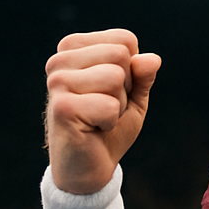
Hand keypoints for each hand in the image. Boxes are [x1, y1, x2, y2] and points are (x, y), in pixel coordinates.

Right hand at [45, 29, 161, 193]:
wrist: (88, 169)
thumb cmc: (108, 127)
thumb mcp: (133, 96)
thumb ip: (143, 74)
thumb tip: (151, 59)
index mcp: (73, 48)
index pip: (125, 39)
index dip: (132, 70)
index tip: (112, 91)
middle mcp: (59, 60)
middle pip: (121, 55)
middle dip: (125, 88)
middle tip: (105, 108)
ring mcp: (57, 82)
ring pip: (115, 78)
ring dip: (118, 105)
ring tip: (99, 117)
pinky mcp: (61, 107)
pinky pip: (109, 106)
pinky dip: (110, 122)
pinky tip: (93, 129)